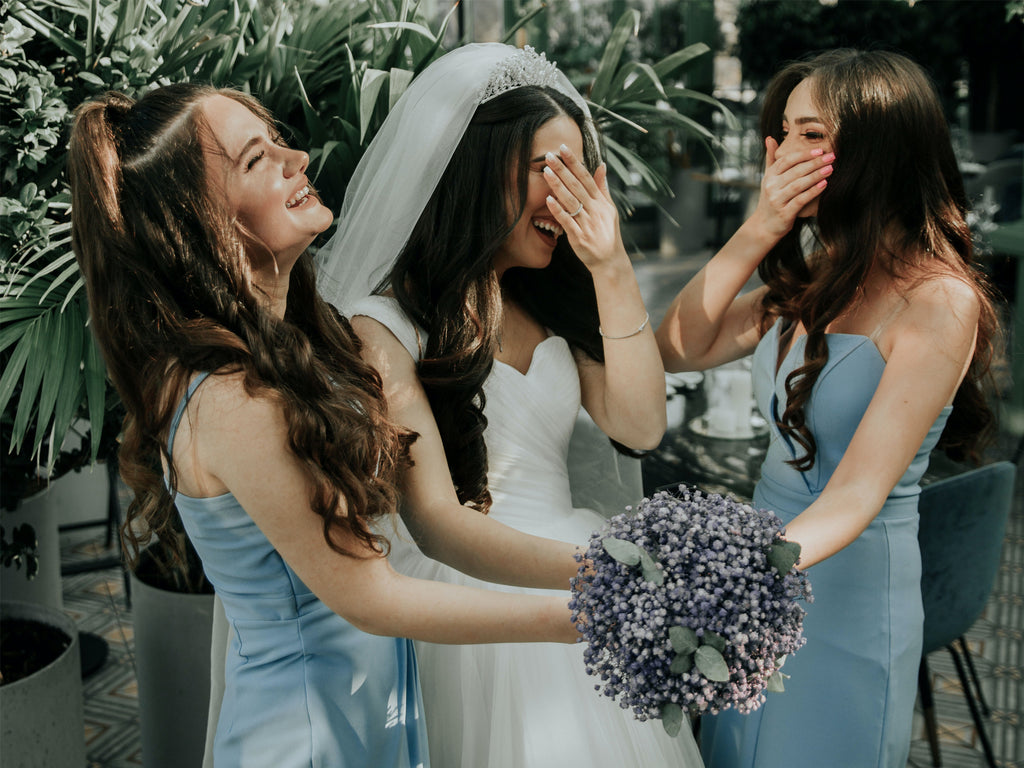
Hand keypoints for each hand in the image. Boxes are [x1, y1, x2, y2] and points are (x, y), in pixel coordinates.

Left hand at [543, 144, 625, 272]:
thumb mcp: (609, 209)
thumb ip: (602, 187)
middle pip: (576, 186)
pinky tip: (548, 200)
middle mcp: (595, 210)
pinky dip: (558, 210)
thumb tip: (601, 165)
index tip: (564, 148)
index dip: (574, 163)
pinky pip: (567, 222)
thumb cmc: (608, 234)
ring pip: (571, 201)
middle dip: (562, 169)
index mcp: (601, 202)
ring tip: (546, 172)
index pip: (586, 177)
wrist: (610, 261)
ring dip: (558, 185)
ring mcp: (587, 224)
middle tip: (549, 155)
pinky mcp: (579, 237)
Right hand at [752, 137, 833, 240]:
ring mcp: (777, 200)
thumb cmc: (771, 199)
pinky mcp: (784, 214)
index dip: (804, 154)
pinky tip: (824, 184)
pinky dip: (813, 191)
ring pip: (799, 184)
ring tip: (831, 168)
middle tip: (831, 156)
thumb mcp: (768, 178)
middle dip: (815, 163)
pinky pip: (801, 200)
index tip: (820, 150)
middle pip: (795, 171)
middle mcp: (771, 187)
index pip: (787, 160)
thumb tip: (770, 138)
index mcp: (769, 176)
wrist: (764, 226)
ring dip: (816, 175)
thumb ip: (771, 158)